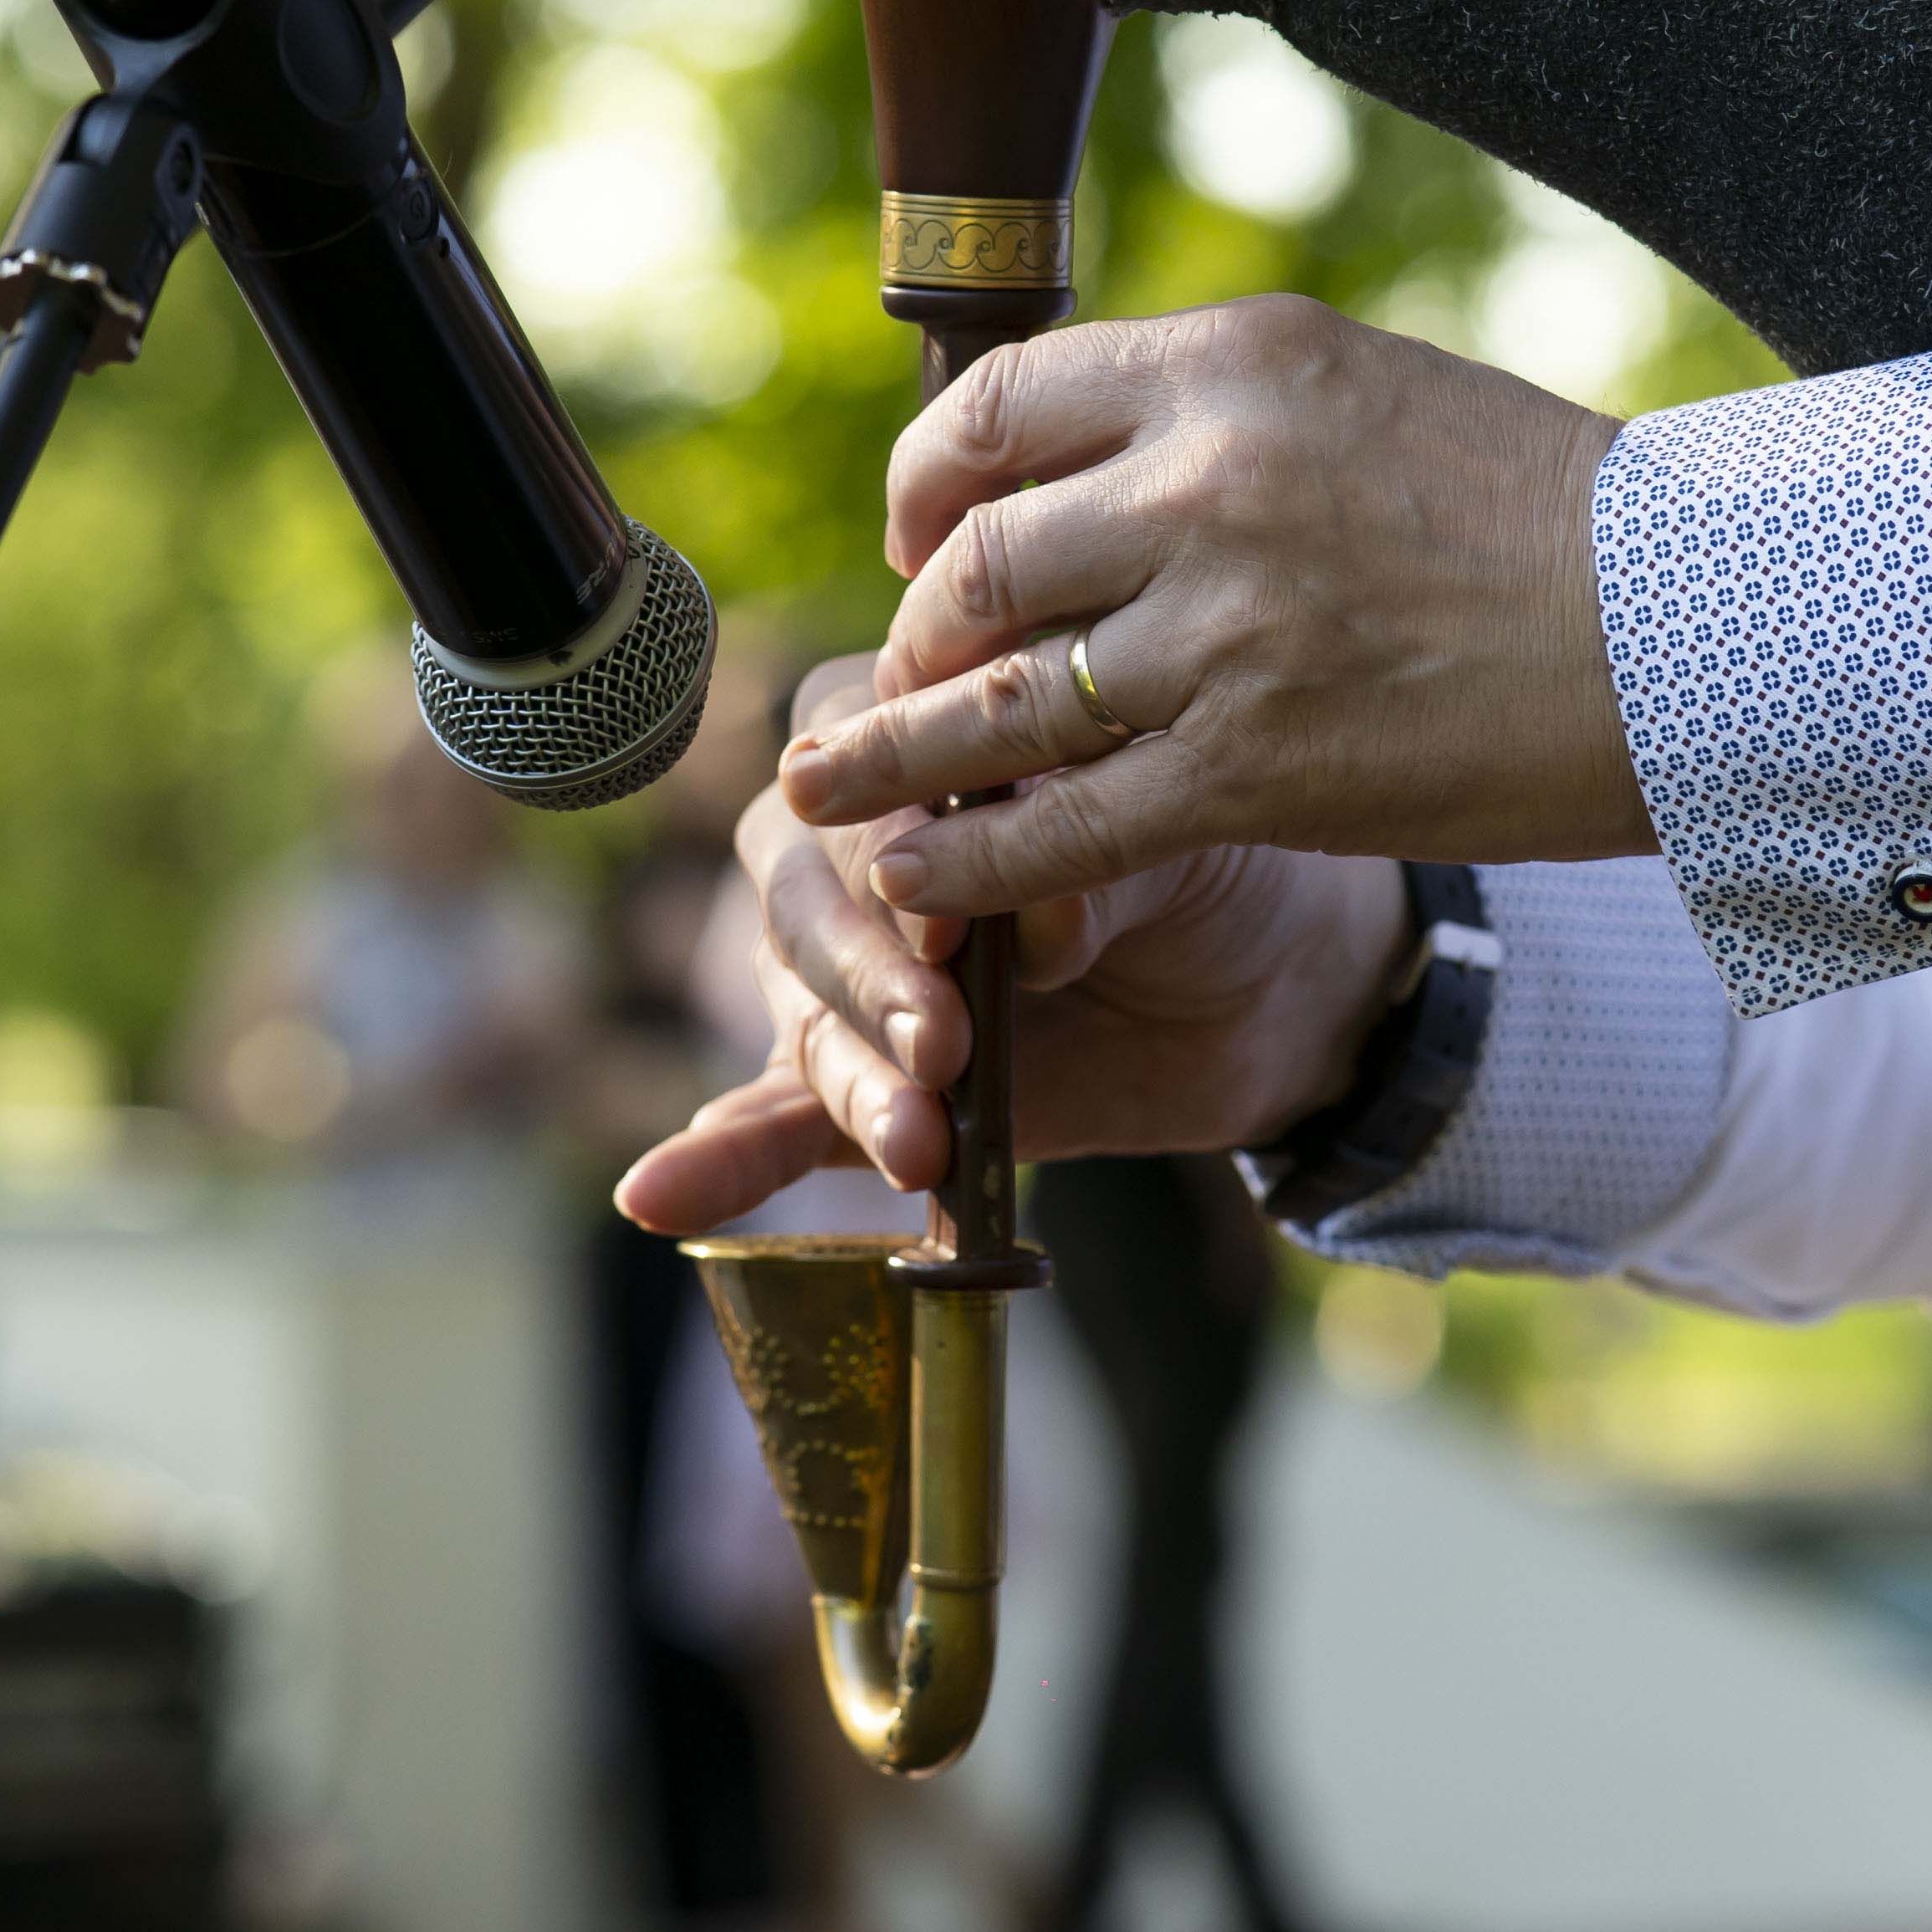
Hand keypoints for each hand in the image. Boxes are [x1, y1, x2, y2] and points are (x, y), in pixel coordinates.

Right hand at [615, 658, 1414, 1234]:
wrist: (1269, 985)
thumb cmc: (1208, 864)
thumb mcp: (1177, 845)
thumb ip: (1093, 868)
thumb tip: (1033, 924)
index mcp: (909, 739)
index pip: (859, 787)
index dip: (891, 857)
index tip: (946, 926)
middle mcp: (847, 845)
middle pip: (807, 905)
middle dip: (874, 982)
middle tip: (946, 1043)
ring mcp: (843, 971)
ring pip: (807, 1020)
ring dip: (853, 1084)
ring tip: (919, 1140)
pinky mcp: (862, 1080)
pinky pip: (772, 1119)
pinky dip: (720, 1160)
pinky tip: (662, 1192)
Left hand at [779, 297, 1648, 924]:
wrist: (1694, 633)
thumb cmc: (1551, 519)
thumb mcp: (1375, 398)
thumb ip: (1231, 420)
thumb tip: (1101, 460)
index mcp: (1234, 366)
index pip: (1001, 410)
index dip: (928, 486)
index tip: (921, 540)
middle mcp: (1205, 480)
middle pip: (976, 561)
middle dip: (912, 634)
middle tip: (899, 682)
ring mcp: (1222, 629)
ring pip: (990, 697)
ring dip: (894, 752)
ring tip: (826, 791)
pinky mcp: (1253, 766)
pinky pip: (1058, 822)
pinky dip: (964, 856)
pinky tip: (910, 879)